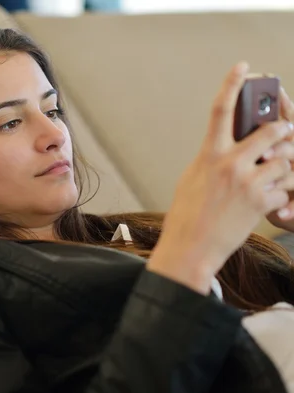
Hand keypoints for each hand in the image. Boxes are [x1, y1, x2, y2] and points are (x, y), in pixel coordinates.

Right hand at [148, 62, 293, 293]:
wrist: (190, 247)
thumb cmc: (187, 213)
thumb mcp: (192, 177)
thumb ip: (212, 157)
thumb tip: (228, 144)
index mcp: (209, 154)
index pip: (220, 110)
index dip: (232, 84)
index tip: (244, 67)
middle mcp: (229, 164)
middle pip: (271, 131)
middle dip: (282, 132)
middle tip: (283, 134)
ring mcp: (248, 183)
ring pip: (285, 161)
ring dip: (284, 168)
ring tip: (271, 179)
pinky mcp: (262, 203)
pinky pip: (285, 189)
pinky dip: (280, 196)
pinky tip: (265, 204)